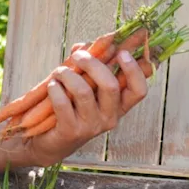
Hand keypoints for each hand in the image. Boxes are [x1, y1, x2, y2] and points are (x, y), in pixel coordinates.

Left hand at [30, 43, 152, 161]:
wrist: (49, 142)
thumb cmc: (69, 107)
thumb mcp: (83, 84)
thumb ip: (85, 65)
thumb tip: (82, 46)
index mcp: (119, 106)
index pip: (138, 90)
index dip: (134, 70)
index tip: (122, 52)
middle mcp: (110, 118)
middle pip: (110, 85)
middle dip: (93, 64)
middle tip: (78, 56)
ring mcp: (91, 126)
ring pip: (83, 91)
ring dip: (68, 75)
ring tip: (59, 72)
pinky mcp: (71, 131)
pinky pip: (63, 103)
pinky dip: (55, 89)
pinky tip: (52, 86)